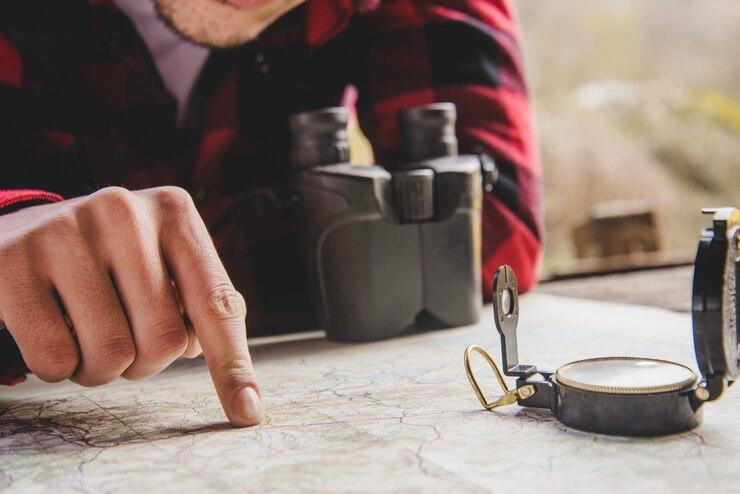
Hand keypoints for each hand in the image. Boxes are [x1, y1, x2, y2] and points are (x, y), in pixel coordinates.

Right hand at [0, 186, 262, 425]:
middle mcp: (123, 211)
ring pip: (110, 355)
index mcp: (173, 211)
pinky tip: (53, 331)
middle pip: (163, 340)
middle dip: (146, 363)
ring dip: (102, 369)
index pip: (216, 303)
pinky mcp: (12, 262)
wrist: (23, 233)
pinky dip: (59, 367)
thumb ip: (205, 305)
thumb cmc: (111, 262)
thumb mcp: (164, 262)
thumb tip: (241, 386)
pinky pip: (56, 359)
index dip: (232, 366)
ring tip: (88, 335)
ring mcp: (64, 232)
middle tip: (126, 341)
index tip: (246, 414)